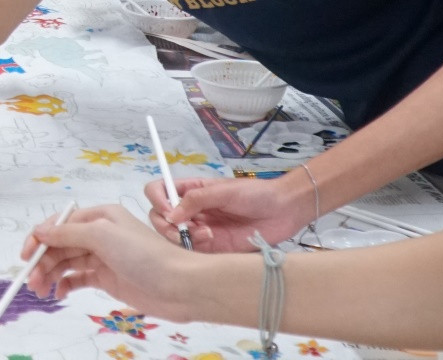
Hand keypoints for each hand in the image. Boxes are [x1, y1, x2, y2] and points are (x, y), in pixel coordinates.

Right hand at [23, 204, 199, 320]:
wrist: (179, 285)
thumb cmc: (145, 254)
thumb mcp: (102, 235)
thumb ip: (68, 233)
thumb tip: (40, 232)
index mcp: (100, 216)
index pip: (60, 224)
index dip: (40, 238)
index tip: (26, 256)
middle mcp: (100, 234)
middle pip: (61, 245)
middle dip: (43, 261)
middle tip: (31, 281)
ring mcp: (103, 257)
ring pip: (67, 263)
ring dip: (51, 274)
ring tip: (41, 290)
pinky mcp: (108, 278)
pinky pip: (78, 279)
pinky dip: (66, 285)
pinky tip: (59, 294)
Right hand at [146, 174, 315, 252]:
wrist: (284, 211)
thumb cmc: (256, 194)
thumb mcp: (224, 190)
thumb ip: (197, 199)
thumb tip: (171, 214)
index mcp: (191, 190)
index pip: (159, 191)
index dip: (158, 200)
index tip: (170, 211)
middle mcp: (191, 210)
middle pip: (160, 217)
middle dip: (166, 225)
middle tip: (184, 229)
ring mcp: (200, 229)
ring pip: (173, 237)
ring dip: (182, 237)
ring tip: (206, 234)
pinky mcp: (212, 248)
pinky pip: (192, 251)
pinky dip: (195, 248)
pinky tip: (211, 240)